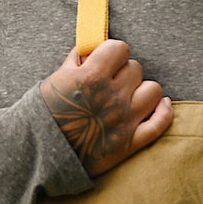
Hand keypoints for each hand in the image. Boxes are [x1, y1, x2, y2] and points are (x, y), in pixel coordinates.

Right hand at [39, 41, 172, 177]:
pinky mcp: (130, 143)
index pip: (120, 48)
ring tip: (128, 96)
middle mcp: (111, 96)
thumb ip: (77, 60)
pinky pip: (160, 123)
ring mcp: (124, 120)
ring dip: (141, 90)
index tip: (106, 60)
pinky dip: (163, 112)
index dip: (113, 53)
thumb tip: (92, 48)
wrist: (38, 155)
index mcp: (91, 77)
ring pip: (153, 90)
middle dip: (123, 72)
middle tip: (110, 82)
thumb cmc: (44, 114)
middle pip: (135, 68)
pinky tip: (160, 105)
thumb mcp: (55, 79)